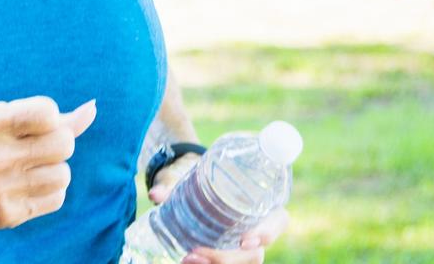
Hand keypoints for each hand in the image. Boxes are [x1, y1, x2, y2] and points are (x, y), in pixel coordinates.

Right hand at [0, 96, 97, 238]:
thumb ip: (37, 116)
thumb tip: (91, 110)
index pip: (47, 112)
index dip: (49, 117)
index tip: (35, 124)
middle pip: (63, 144)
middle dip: (56, 144)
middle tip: (37, 148)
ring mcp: (0, 188)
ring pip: (64, 173)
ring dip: (53, 170)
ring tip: (29, 170)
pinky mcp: (8, 214)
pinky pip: (56, 198)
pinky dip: (48, 192)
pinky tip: (26, 187)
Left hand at [149, 155, 290, 263]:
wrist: (193, 189)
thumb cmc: (200, 180)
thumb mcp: (189, 178)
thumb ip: (172, 186)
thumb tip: (155, 194)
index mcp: (260, 204)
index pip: (278, 221)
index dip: (268, 232)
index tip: (245, 240)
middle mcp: (256, 229)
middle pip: (255, 253)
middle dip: (228, 258)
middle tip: (198, 252)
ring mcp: (244, 247)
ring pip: (243, 263)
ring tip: (188, 258)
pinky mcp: (230, 254)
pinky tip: (187, 261)